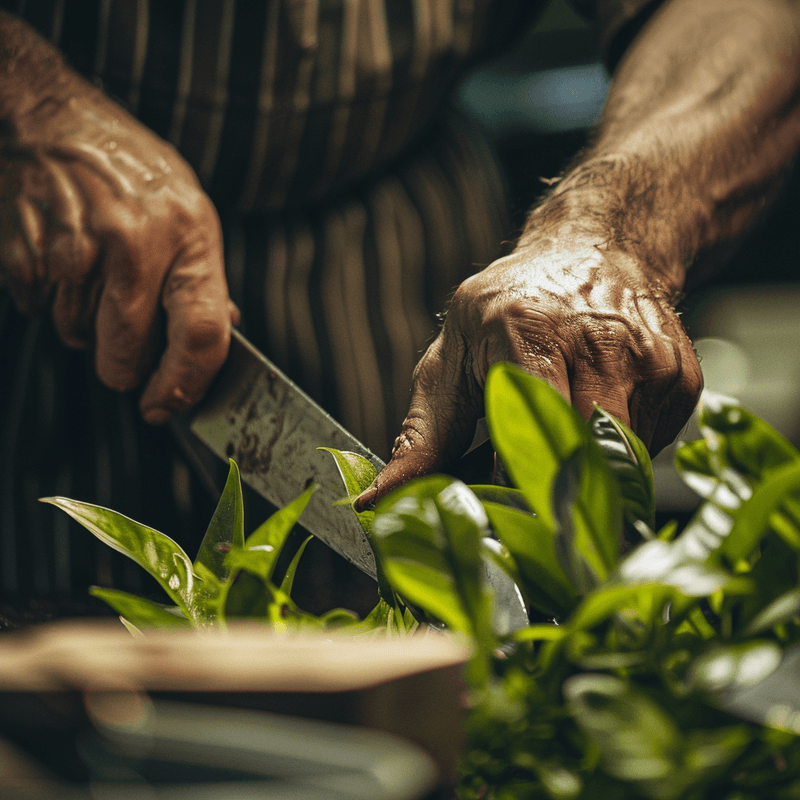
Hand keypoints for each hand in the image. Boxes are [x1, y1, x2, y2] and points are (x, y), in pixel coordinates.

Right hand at [0, 63, 236, 423]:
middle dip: (124, 364)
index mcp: (188, 236)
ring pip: (80, 339)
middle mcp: (135, 247)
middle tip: (125, 334)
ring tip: (92, 270)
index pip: (202, 334)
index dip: (186, 384)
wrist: (45, 116)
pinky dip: (52, 301)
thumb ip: (202, 276)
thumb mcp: (186, 208)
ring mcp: (76, 253)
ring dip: (87, 326)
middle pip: (128, 355)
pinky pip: (42, 314)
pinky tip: (63, 259)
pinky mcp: (28, 258)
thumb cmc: (126, 164)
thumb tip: (223, 330)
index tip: (168, 406)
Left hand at [356, 239, 702, 507]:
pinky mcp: (684, 380)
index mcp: (530, 330)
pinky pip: (649, 448)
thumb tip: (381, 500)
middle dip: (555, 494)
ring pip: (620, 462)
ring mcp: (651, 360)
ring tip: (562, 443)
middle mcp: (599, 342)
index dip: (521, 483)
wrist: (597, 250)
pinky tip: (598, 415)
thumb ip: (423, 434)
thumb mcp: (453, 357)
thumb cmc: (510, 307)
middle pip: (584, 457)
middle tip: (531, 508)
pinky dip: (617, 453)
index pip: (535, 430)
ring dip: (586, 474)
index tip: (504, 520)